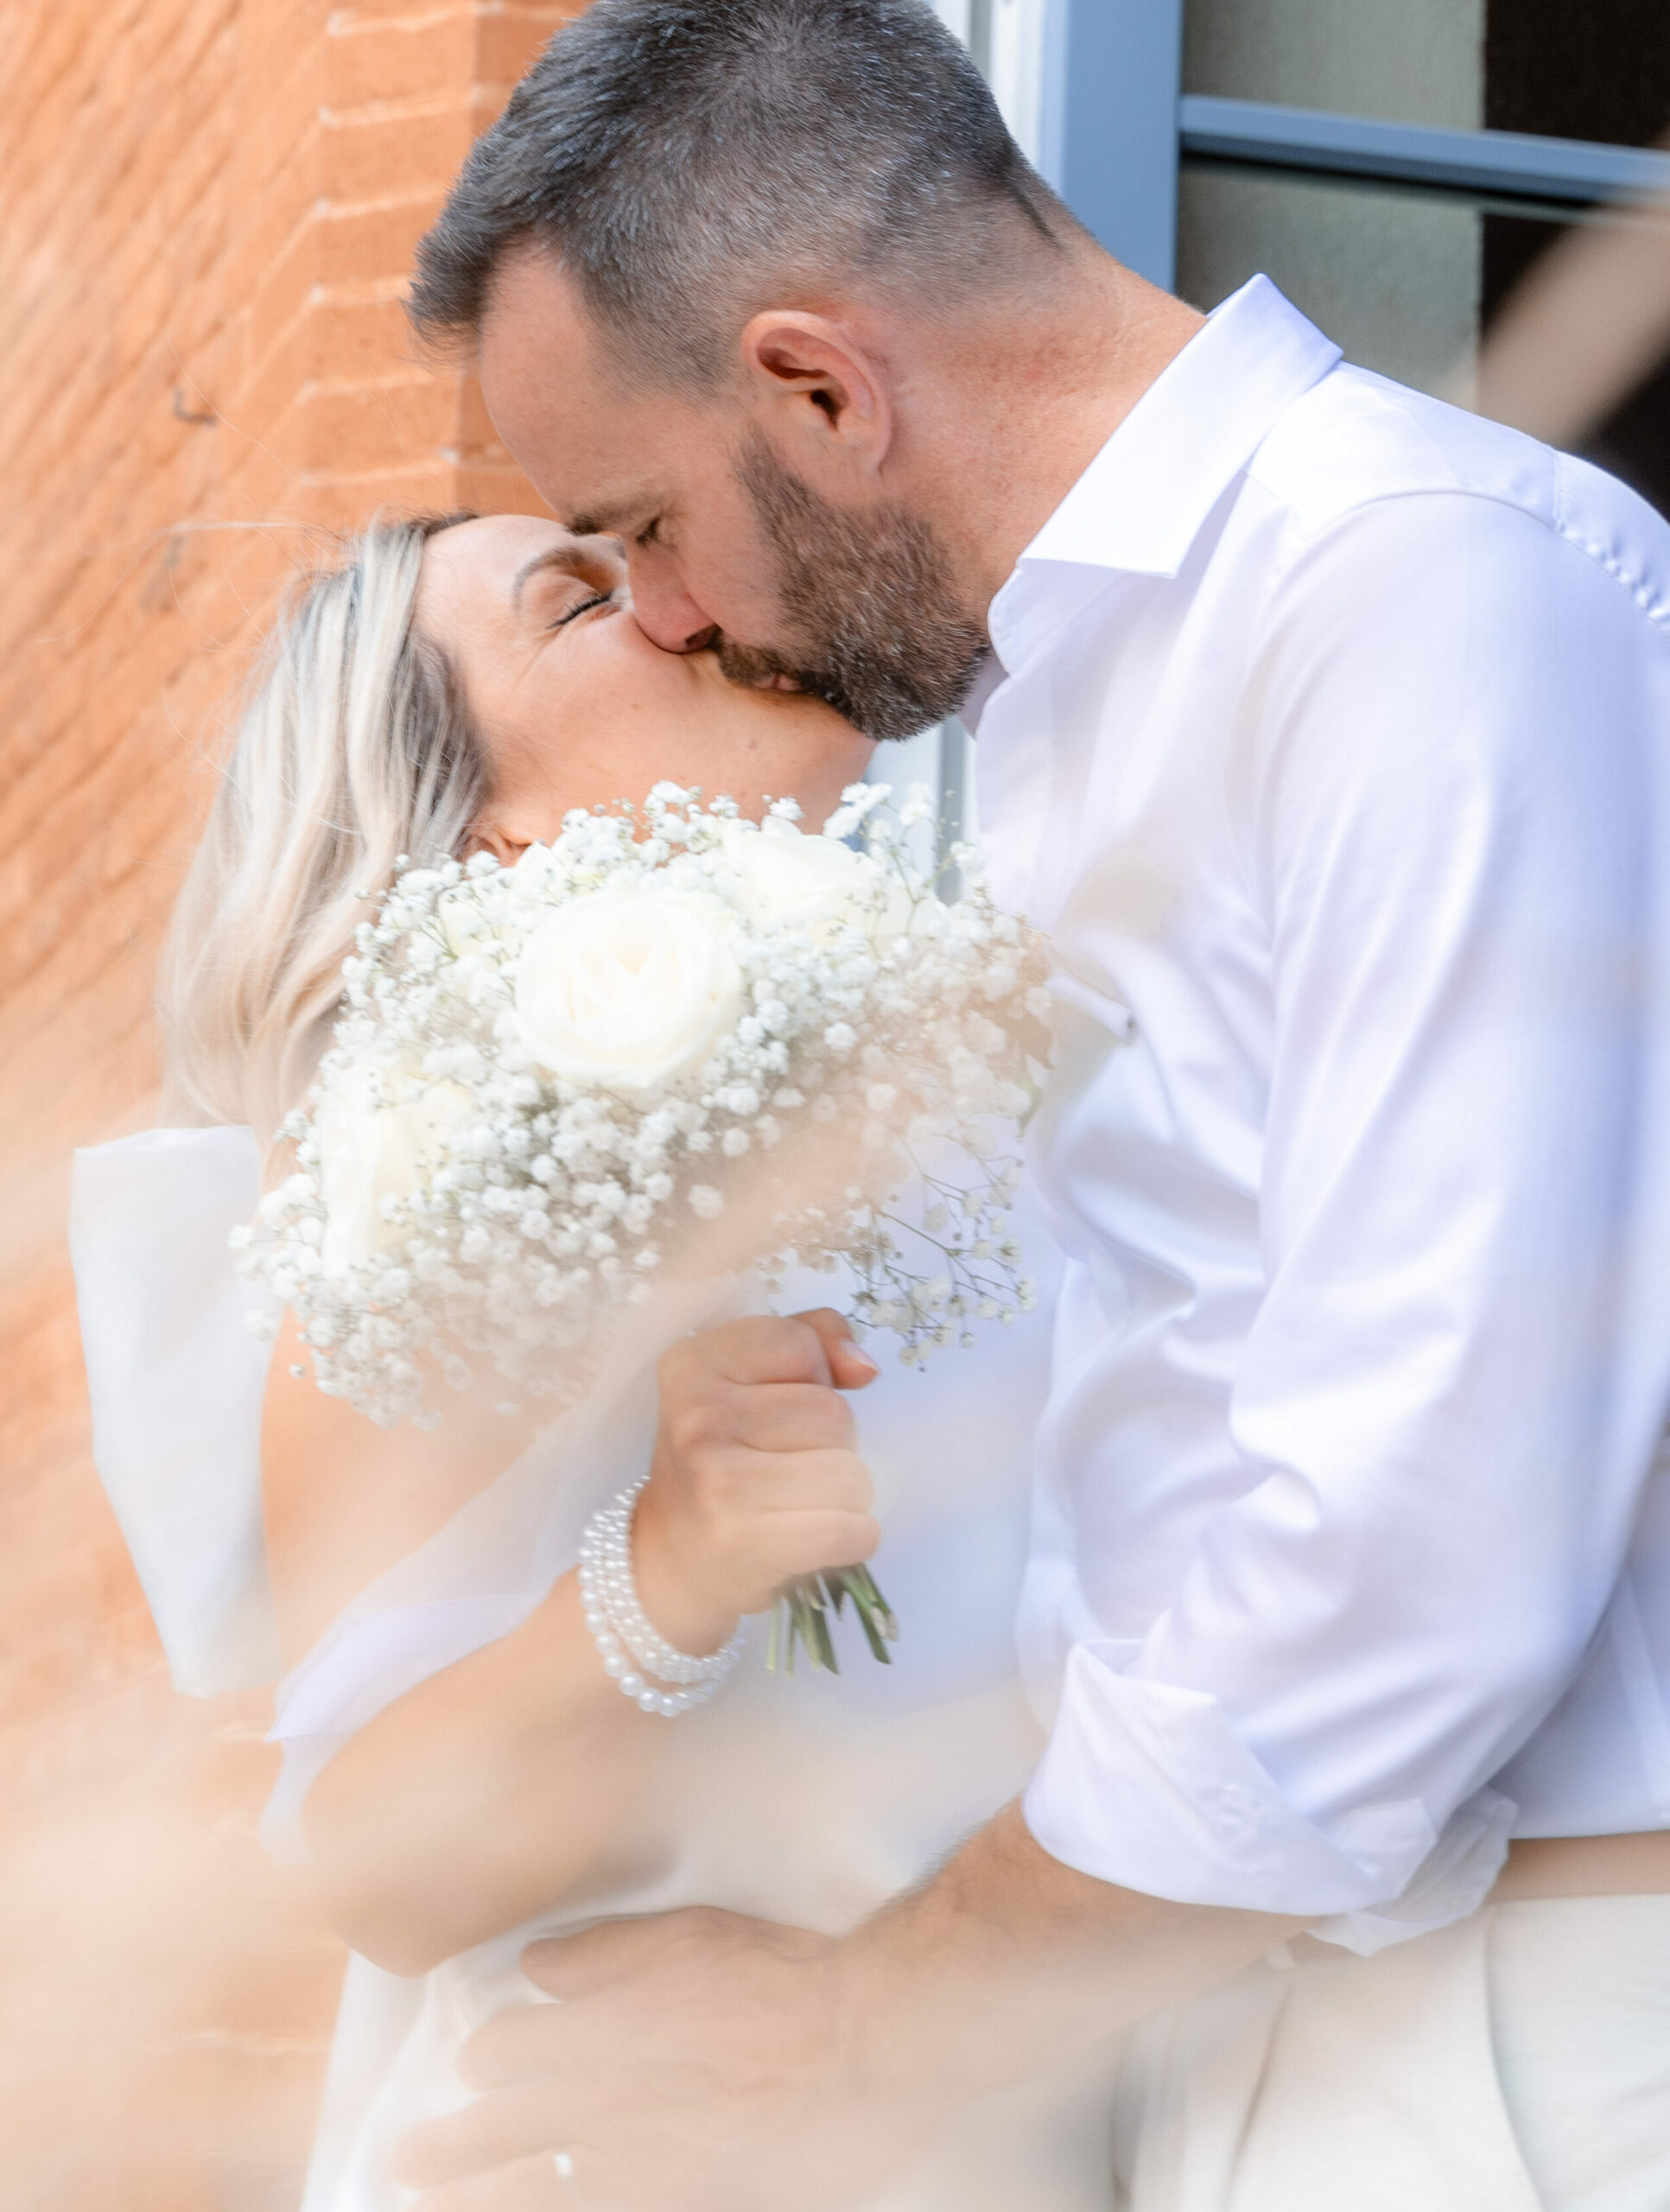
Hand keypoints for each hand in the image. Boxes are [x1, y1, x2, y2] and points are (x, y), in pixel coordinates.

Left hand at [392, 1907, 938, 2211]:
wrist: (860, 2046)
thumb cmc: (780, 1978)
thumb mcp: (686, 1934)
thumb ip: (602, 1954)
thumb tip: (535, 1967)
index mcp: (596, 2034)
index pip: (507, 2051)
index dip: (489, 2055)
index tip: (479, 2062)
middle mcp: (600, 2110)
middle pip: (500, 2135)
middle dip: (445, 2149)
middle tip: (403, 2162)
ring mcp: (635, 2172)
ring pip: (532, 2194)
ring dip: (477, 2201)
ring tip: (431, 2207)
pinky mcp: (679, 2204)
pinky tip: (555, 2211)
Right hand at [633, 1310, 879, 1653]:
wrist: (670, 1560)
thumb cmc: (721, 1464)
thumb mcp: (746, 1381)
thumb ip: (811, 1341)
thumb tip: (863, 1367)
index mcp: (694, 1364)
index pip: (802, 1343)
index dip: (813, 1379)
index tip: (778, 1410)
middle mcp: (698, 1416)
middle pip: (833, 1413)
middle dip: (831, 1444)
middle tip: (784, 1468)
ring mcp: (718, 1479)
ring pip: (850, 1473)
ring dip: (844, 1495)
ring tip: (797, 1503)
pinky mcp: (746, 1539)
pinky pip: (853, 1529)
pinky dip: (852, 1538)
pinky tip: (811, 1537)